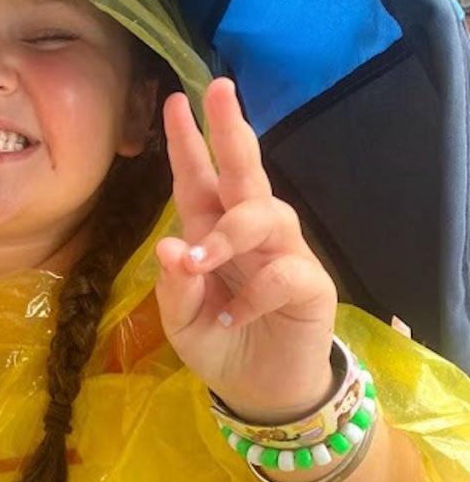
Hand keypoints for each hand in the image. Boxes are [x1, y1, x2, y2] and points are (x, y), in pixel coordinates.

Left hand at [155, 78, 337, 422]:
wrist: (260, 390)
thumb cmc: (219, 344)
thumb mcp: (182, 321)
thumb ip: (175, 287)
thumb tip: (171, 246)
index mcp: (209, 232)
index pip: (197, 179)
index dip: (186, 142)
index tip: (175, 100)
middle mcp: (248, 232)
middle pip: (243, 172)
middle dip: (229, 130)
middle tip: (217, 90)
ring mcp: (283, 252)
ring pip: (265, 213)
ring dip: (230, 232)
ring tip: (201, 261)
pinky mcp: (309, 283)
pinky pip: (284, 270)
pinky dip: (255, 292)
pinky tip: (234, 317)